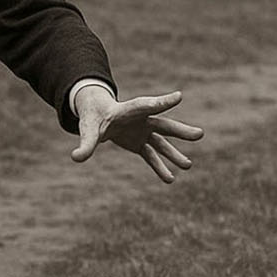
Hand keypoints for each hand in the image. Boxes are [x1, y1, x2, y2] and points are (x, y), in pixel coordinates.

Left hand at [71, 88, 203, 182]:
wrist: (97, 115)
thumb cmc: (93, 117)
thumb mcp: (87, 129)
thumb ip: (85, 144)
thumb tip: (76, 158)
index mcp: (128, 110)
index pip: (147, 105)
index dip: (162, 101)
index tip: (179, 96)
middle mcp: (141, 120)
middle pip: (163, 125)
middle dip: (180, 131)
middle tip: (200, 134)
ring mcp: (143, 132)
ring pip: (162, 143)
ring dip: (174, 154)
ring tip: (188, 166)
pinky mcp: (140, 143)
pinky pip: (152, 156)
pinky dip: (160, 167)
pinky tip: (169, 179)